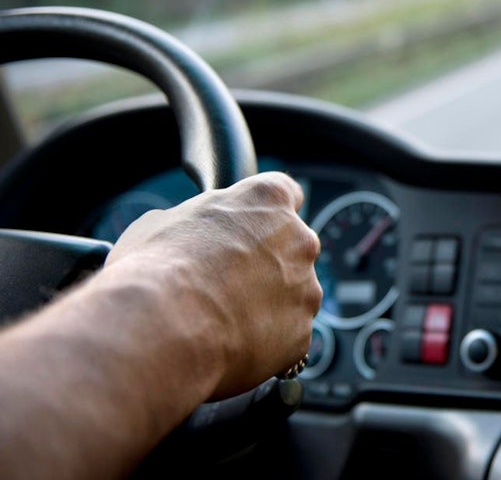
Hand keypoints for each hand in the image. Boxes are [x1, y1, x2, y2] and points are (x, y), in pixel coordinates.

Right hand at [105, 171, 321, 398]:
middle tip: (227, 282)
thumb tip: (187, 233)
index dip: (266, 214)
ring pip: (292, 296)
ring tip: (222, 319)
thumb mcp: (161, 223)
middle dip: (267, 264)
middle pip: (292, 249)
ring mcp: (306, 290)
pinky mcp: (302, 334)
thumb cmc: (157, 269)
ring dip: (268, 304)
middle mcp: (299, 241)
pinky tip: (230, 344)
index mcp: (268, 201)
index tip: (254, 227)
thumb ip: (195, 222)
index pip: (286, 193)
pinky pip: (286, 335)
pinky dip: (265, 341)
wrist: (164, 328)